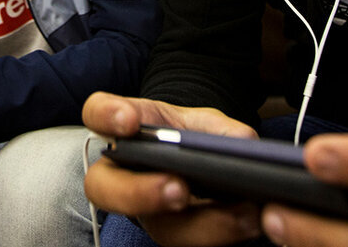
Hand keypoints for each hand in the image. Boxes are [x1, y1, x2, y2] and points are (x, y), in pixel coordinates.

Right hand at [83, 92, 262, 245]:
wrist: (202, 167)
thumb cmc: (192, 140)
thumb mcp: (207, 123)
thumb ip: (221, 128)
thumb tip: (242, 143)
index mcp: (127, 133)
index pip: (97, 114)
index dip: (106, 116)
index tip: (129, 122)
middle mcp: (124, 175)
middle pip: (104, 188)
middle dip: (139, 192)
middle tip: (178, 190)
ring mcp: (147, 211)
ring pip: (157, 228)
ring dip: (199, 226)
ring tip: (240, 214)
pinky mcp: (176, 234)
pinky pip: (192, 244)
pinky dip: (224, 234)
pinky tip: (250, 222)